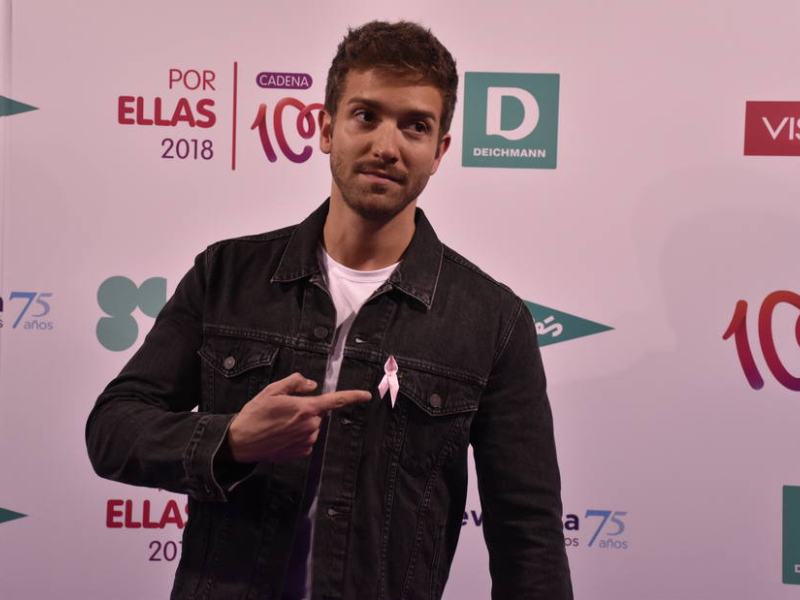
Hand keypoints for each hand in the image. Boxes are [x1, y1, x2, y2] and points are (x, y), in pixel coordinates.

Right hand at [226, 372, 371, 463]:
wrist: (241, 441)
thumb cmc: (255, 414)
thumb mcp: (272, 390)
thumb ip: (295, 383)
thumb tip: (312, 385)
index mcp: (304, 408)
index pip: (334, 400)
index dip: (353, 396)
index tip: (367, 395)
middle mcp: (309, 425)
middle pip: (317, 413)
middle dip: (305, 410)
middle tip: (283, 411)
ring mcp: (306, 440)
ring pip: (312, 427)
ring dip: (302, 424)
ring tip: (279, 424)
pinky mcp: (301, 452)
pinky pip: (307, 439)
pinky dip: (298, 436)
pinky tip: (281, 435)